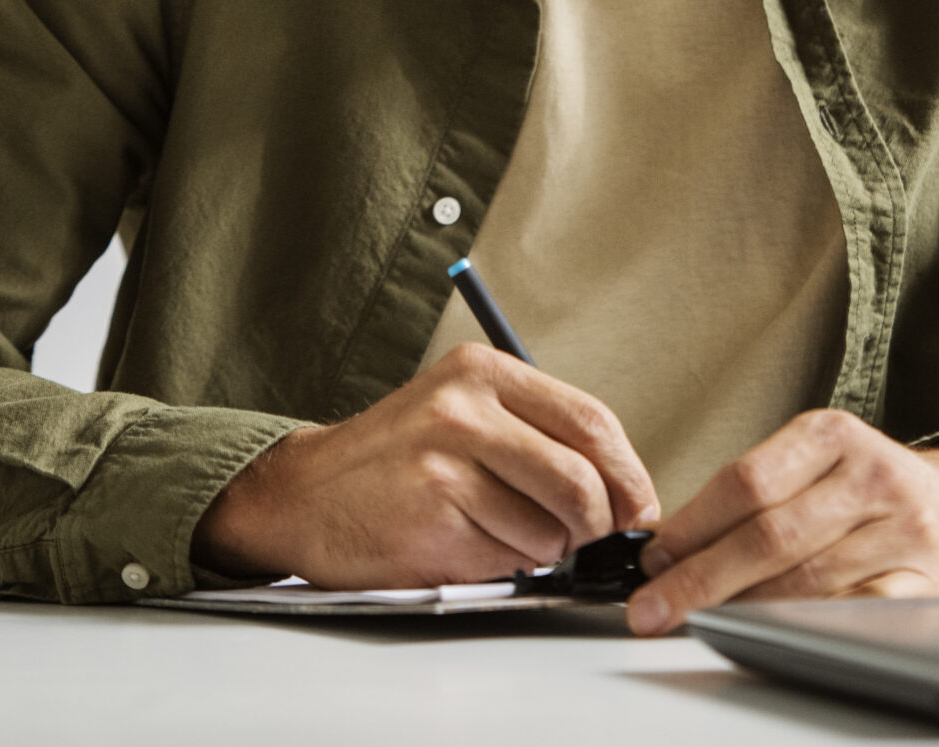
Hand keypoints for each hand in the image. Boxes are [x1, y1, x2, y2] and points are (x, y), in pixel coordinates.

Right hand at [194, 343, 660, 588]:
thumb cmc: (392, 462)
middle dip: (597, 526)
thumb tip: (621, 492)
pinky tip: (465, 545)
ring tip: (498, 535)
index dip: (628, 476)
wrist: (302, 494)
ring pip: (549, 529)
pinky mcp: (431, 517)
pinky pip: (508, 558)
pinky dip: (505, 566)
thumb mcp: (462, 414)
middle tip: (584, 542)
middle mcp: (464, 407)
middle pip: (580, 480)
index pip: (592, 421)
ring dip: (543, 551)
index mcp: (482, 372)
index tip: (636, 511)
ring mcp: (444, 462)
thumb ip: (535, 436)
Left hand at [624, 410, 938, 634]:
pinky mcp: (924, 584)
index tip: (653, 558)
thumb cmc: (869, 490)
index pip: (746, 480)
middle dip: (701, 577)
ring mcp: (903, 531)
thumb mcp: (816, 461)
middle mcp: (873, 476)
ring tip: (696, 617)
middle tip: (655, 604)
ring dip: (741, 606)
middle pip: (770, 534)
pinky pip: (848, 612)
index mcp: (833, 434)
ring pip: (804, 580)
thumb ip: (752, 492)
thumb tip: (669, 546)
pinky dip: (799, 624)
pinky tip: (764, 629)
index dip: (692, 525)